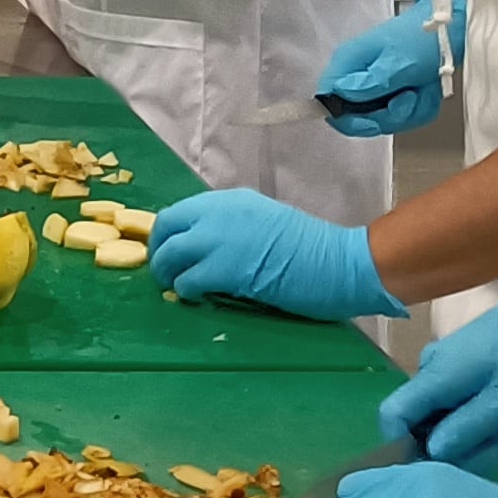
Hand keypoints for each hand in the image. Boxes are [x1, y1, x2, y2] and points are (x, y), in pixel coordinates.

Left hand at [150, 189, 402, 320]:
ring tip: (178, 286)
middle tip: (164, 271)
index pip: (179, 211)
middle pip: (166, 228)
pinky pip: (187, 280)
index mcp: (230, 200)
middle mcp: (219, 213)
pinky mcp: (225, 269)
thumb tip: (207, 243)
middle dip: (159, 251)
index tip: (169, 250)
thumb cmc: (310, 249)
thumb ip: (233, 226)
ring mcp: (220, 239)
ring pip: (170, 254)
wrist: (337, 263)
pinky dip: (186, 290)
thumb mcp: (264, 222)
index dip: (168, 234)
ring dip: (167, 273)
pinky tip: (196, 297)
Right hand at [319, 0, 464, 134]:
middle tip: (408, 97)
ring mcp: (376, 85)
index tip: (371, 122)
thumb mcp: (399, 63)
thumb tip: (339, 94)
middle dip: (389, 115)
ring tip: (422, 89)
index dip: (345, 118)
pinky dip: (420, 107)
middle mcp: (358, 75)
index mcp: (349, 62)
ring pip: (384, 119)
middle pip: (358, 116)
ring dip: (410, 111)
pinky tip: (427, 91)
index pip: (327, 99)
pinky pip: (402, 115)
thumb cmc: (425, 38)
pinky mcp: (393, 92)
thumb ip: (370, 83)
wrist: (452, 30)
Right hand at [379, 248, 497, 471]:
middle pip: (428, 424)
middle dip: (470, 441)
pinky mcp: (465, 367)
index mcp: (435, 375)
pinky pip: (467, 404)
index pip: (392, 415)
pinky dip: (494, 413)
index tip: (445, 462)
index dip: (407, 446)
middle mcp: (432, 370)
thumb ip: (466, 429)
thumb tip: (431, 453)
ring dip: (490, 429)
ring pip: (453, 417)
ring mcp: (448, 367)